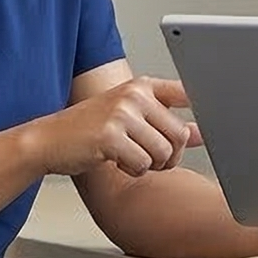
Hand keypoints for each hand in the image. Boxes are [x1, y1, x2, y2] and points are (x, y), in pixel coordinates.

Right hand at [27, 77, 198, 177]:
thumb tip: (202, 133)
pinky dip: (133, 170)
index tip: (209, 126)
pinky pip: (142, 164)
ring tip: (129, 157)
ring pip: (163, 153)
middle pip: (180, 134)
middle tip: (150, 158)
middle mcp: (133, 95)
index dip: (202, 109)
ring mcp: (121, 113)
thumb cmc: (90, 131)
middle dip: (170, 156)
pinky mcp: (110, 136)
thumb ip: (166, 124)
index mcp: (141, 86)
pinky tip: (116, 160)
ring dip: (150, 165)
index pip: (184, 92)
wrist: (48, 140)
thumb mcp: (130, 120)